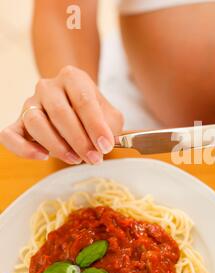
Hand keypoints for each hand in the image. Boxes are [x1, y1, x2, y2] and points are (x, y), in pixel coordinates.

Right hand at [0, 66, 123, 164]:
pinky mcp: (18, 121)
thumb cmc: (94, 113)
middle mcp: (49, 86)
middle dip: (79, 140)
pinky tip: (43, 156)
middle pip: (59, 112)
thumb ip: (110, 127)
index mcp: (73, 78)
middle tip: (94, 158)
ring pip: (35, 122)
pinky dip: (23, 148)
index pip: (84, 100)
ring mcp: (31, 103)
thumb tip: (105, 143)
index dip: (95, 126)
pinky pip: (10, 135)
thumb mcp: (110, 116)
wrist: (76, 106)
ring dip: (57, 145)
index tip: (106, 146)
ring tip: (76, 159)